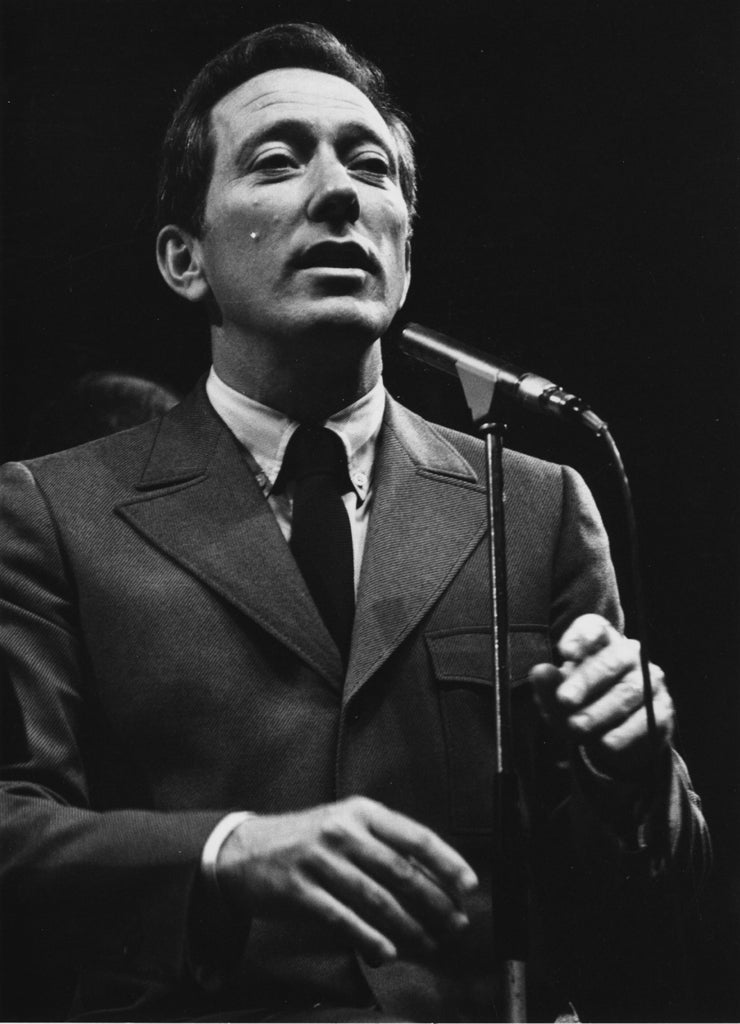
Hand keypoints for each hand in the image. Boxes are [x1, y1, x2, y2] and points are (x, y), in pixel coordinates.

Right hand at [215, 796, 477, 964]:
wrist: (243, 849)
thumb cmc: (305, 841)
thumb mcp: (344, 827)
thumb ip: (383, 848)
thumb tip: (433, 884)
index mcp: (361, 812)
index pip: (415, 836)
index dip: (447, 862)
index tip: (468, 886)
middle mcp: (342, 831)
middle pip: (400, 871)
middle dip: (434, 902)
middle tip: (454, 925)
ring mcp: (319, 859)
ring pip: (375, 898)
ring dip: (408, 926)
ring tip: (427, 943)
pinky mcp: (298, 889)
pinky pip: (341, 918)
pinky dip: (368, 938)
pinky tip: (387, 951)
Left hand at [530, 614, 673, 776]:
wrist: (615, 737)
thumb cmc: (583, 705)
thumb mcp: (559, 699)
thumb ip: (549, 686)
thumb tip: (540, 672)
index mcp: (601, 642)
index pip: (595, 626)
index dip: (581, 636)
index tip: (565, 654)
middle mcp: (629, 655)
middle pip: (610, 660)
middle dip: (585, 681)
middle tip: (564, 700)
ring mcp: (650, 680)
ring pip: (627, 692)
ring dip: (600, 711)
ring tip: (577, 726)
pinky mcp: (662, 709)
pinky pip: (646, 719)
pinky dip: (624, 733)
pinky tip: (606, 744)